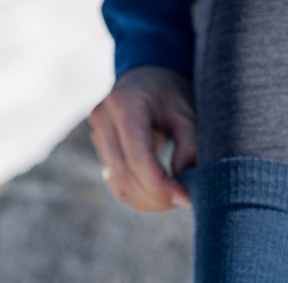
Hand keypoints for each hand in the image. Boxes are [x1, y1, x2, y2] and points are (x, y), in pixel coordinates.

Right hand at [88, 65, 196, 211]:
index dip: (161, 187)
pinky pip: (118, 185)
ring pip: (120, 186)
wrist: (148, 75)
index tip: (187, 197)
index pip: (138, 159)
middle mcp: (103, 119)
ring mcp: (97, 135)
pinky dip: (141, 197)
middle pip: (126, 177)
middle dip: (158, 197)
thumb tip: (183, 189)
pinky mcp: (101, 150)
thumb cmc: (172, 93)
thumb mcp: (188, 114)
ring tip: (176, 196)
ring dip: (150, 201)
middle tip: (186, 200)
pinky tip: (162, 194)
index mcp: (124, 104)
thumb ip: (190, 148)